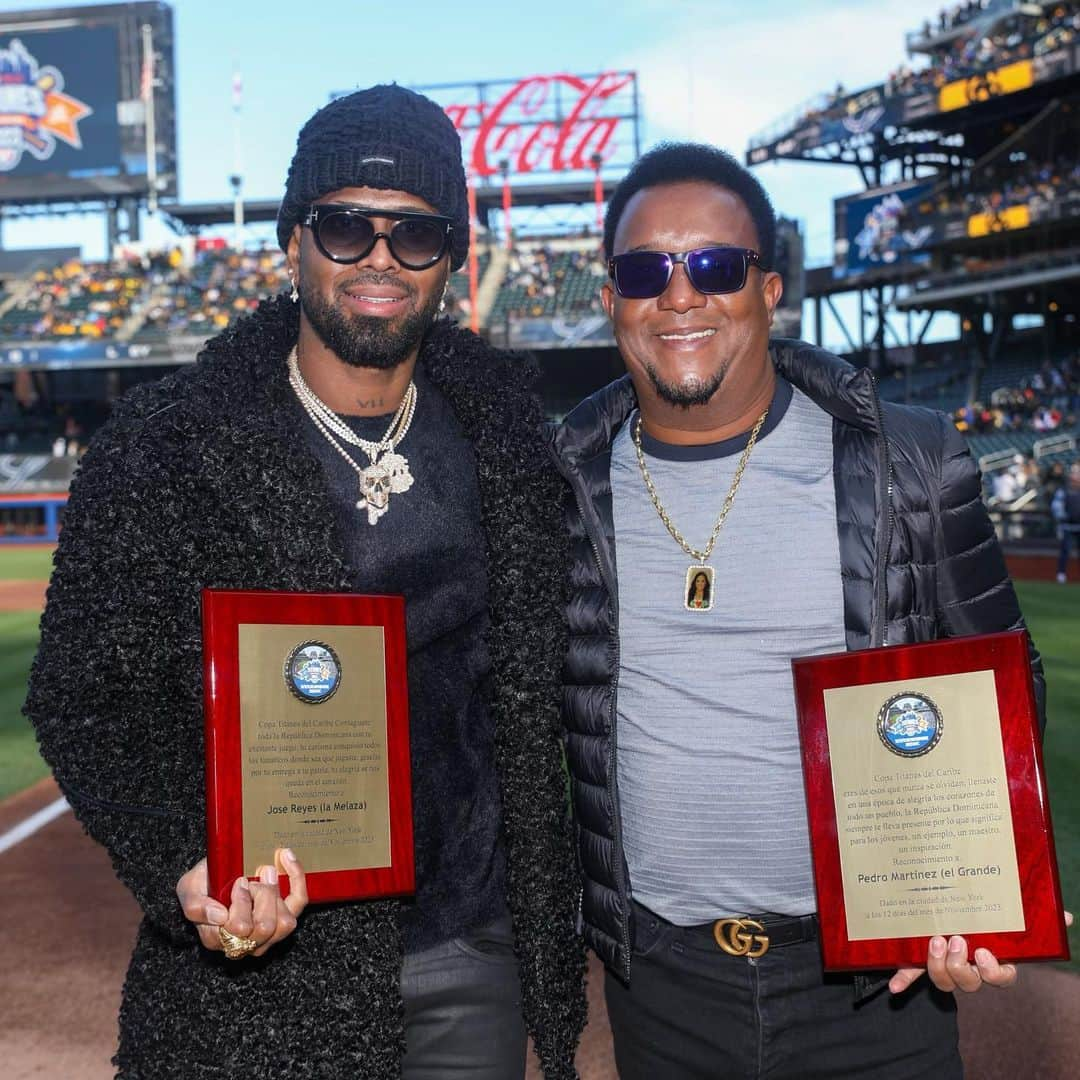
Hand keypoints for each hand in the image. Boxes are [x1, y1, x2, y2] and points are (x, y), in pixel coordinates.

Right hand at [176, 848, 308, 956]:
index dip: (242, 903)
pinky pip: (299, 902)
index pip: (240, 929)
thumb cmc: (201, 884)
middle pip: (265, 928)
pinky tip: (285, 857)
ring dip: (277, 892)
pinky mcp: (286, 915)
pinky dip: (296, 876)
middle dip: (261, 896)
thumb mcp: (189, 889)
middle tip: (251, 876)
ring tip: (265, 871)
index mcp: (219, 938)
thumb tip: (220, 917)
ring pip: (285, 923)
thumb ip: (195, 906)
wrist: (216, 873)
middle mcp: (246, 942)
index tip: (238, 881)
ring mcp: (269, 932)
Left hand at [889, 911, 1072, 994]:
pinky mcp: (920, 960)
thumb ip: (1033, 916)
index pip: (1001, 977)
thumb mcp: (1006, 914)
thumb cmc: (983, 917)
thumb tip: (1066, 916)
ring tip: (935, 939)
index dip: (993, 971)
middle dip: (961, 966)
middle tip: (956, 939)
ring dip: (938, 965)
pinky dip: (904, 980)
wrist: (949, 914)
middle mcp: (969, 968)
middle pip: (969, 982)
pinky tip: (895, 986)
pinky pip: (912, 975)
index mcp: (991, 960)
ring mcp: (945, 967)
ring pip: (944, 981)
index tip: (985, 952)